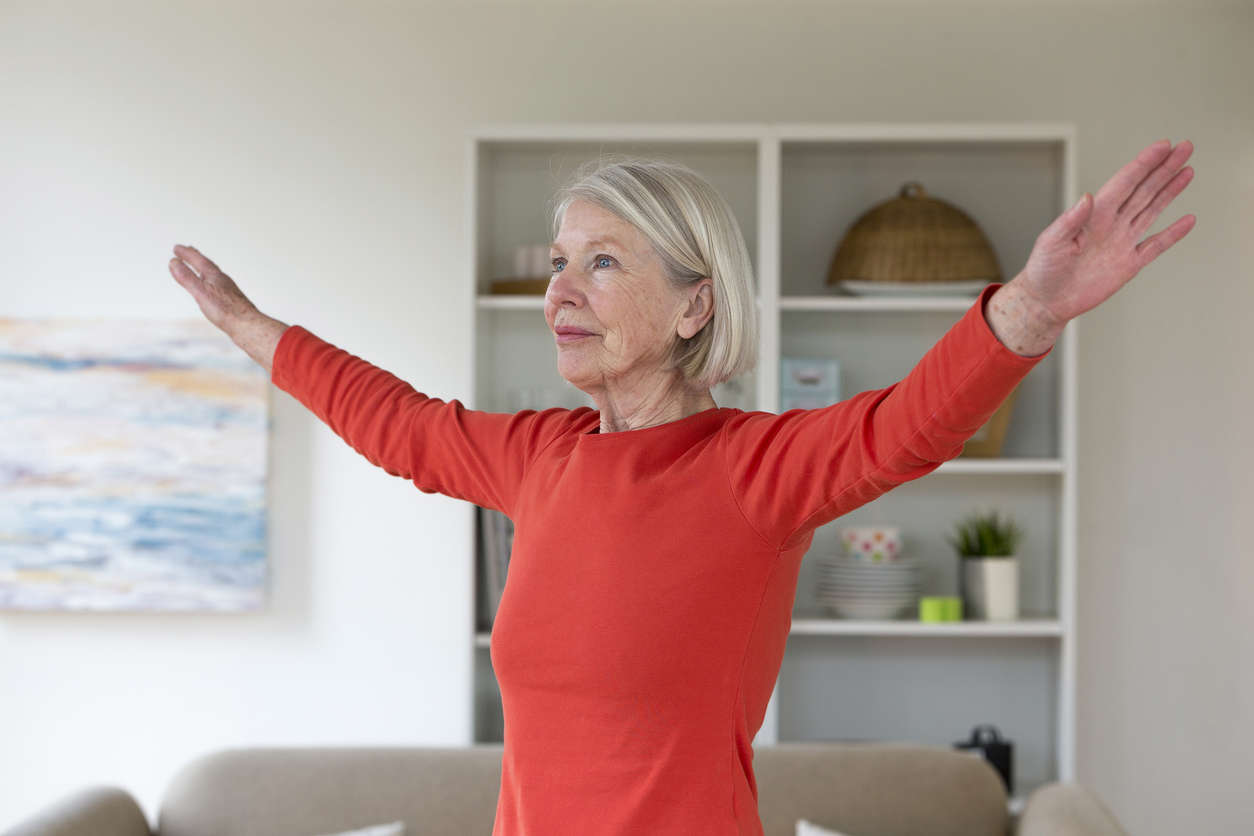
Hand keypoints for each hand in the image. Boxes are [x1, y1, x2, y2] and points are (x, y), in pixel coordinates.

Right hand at [168, 244, 260, 332]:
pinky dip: (211, 285)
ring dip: (204, 271)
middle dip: (196, 258)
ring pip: (214, 277)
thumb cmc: (226, 311)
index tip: (176, 248)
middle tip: (189, 250)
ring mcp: (229, 292)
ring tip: (199, 269)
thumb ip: (187, 278)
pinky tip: (212, 292)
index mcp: (215, 277)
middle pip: (208, 266)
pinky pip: (219, 288)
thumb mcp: (201, 292)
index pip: (199, 260)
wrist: (248, 326)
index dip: (187, 254)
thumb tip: (173, 262)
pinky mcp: (232, 303)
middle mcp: (224, 281)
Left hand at [1015, 138, 1196, 327]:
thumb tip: (1087, 197)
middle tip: (1184, 147)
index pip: (1124, 183)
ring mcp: (1122, 242)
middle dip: (1164, 169)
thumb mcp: (1050, 242)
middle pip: (1143, 190)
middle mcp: (1110, 224)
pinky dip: (1173, 234)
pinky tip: (1188, 220)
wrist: (1047, 301)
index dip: (1144, 164)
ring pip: (1152, 210)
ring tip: (1187, 171)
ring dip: (1170, 191)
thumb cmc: (1042, 269)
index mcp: (1093, 215)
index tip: (1163, 146)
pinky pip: (1156, 245)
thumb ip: (1069, 220)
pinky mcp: (1128, 264)